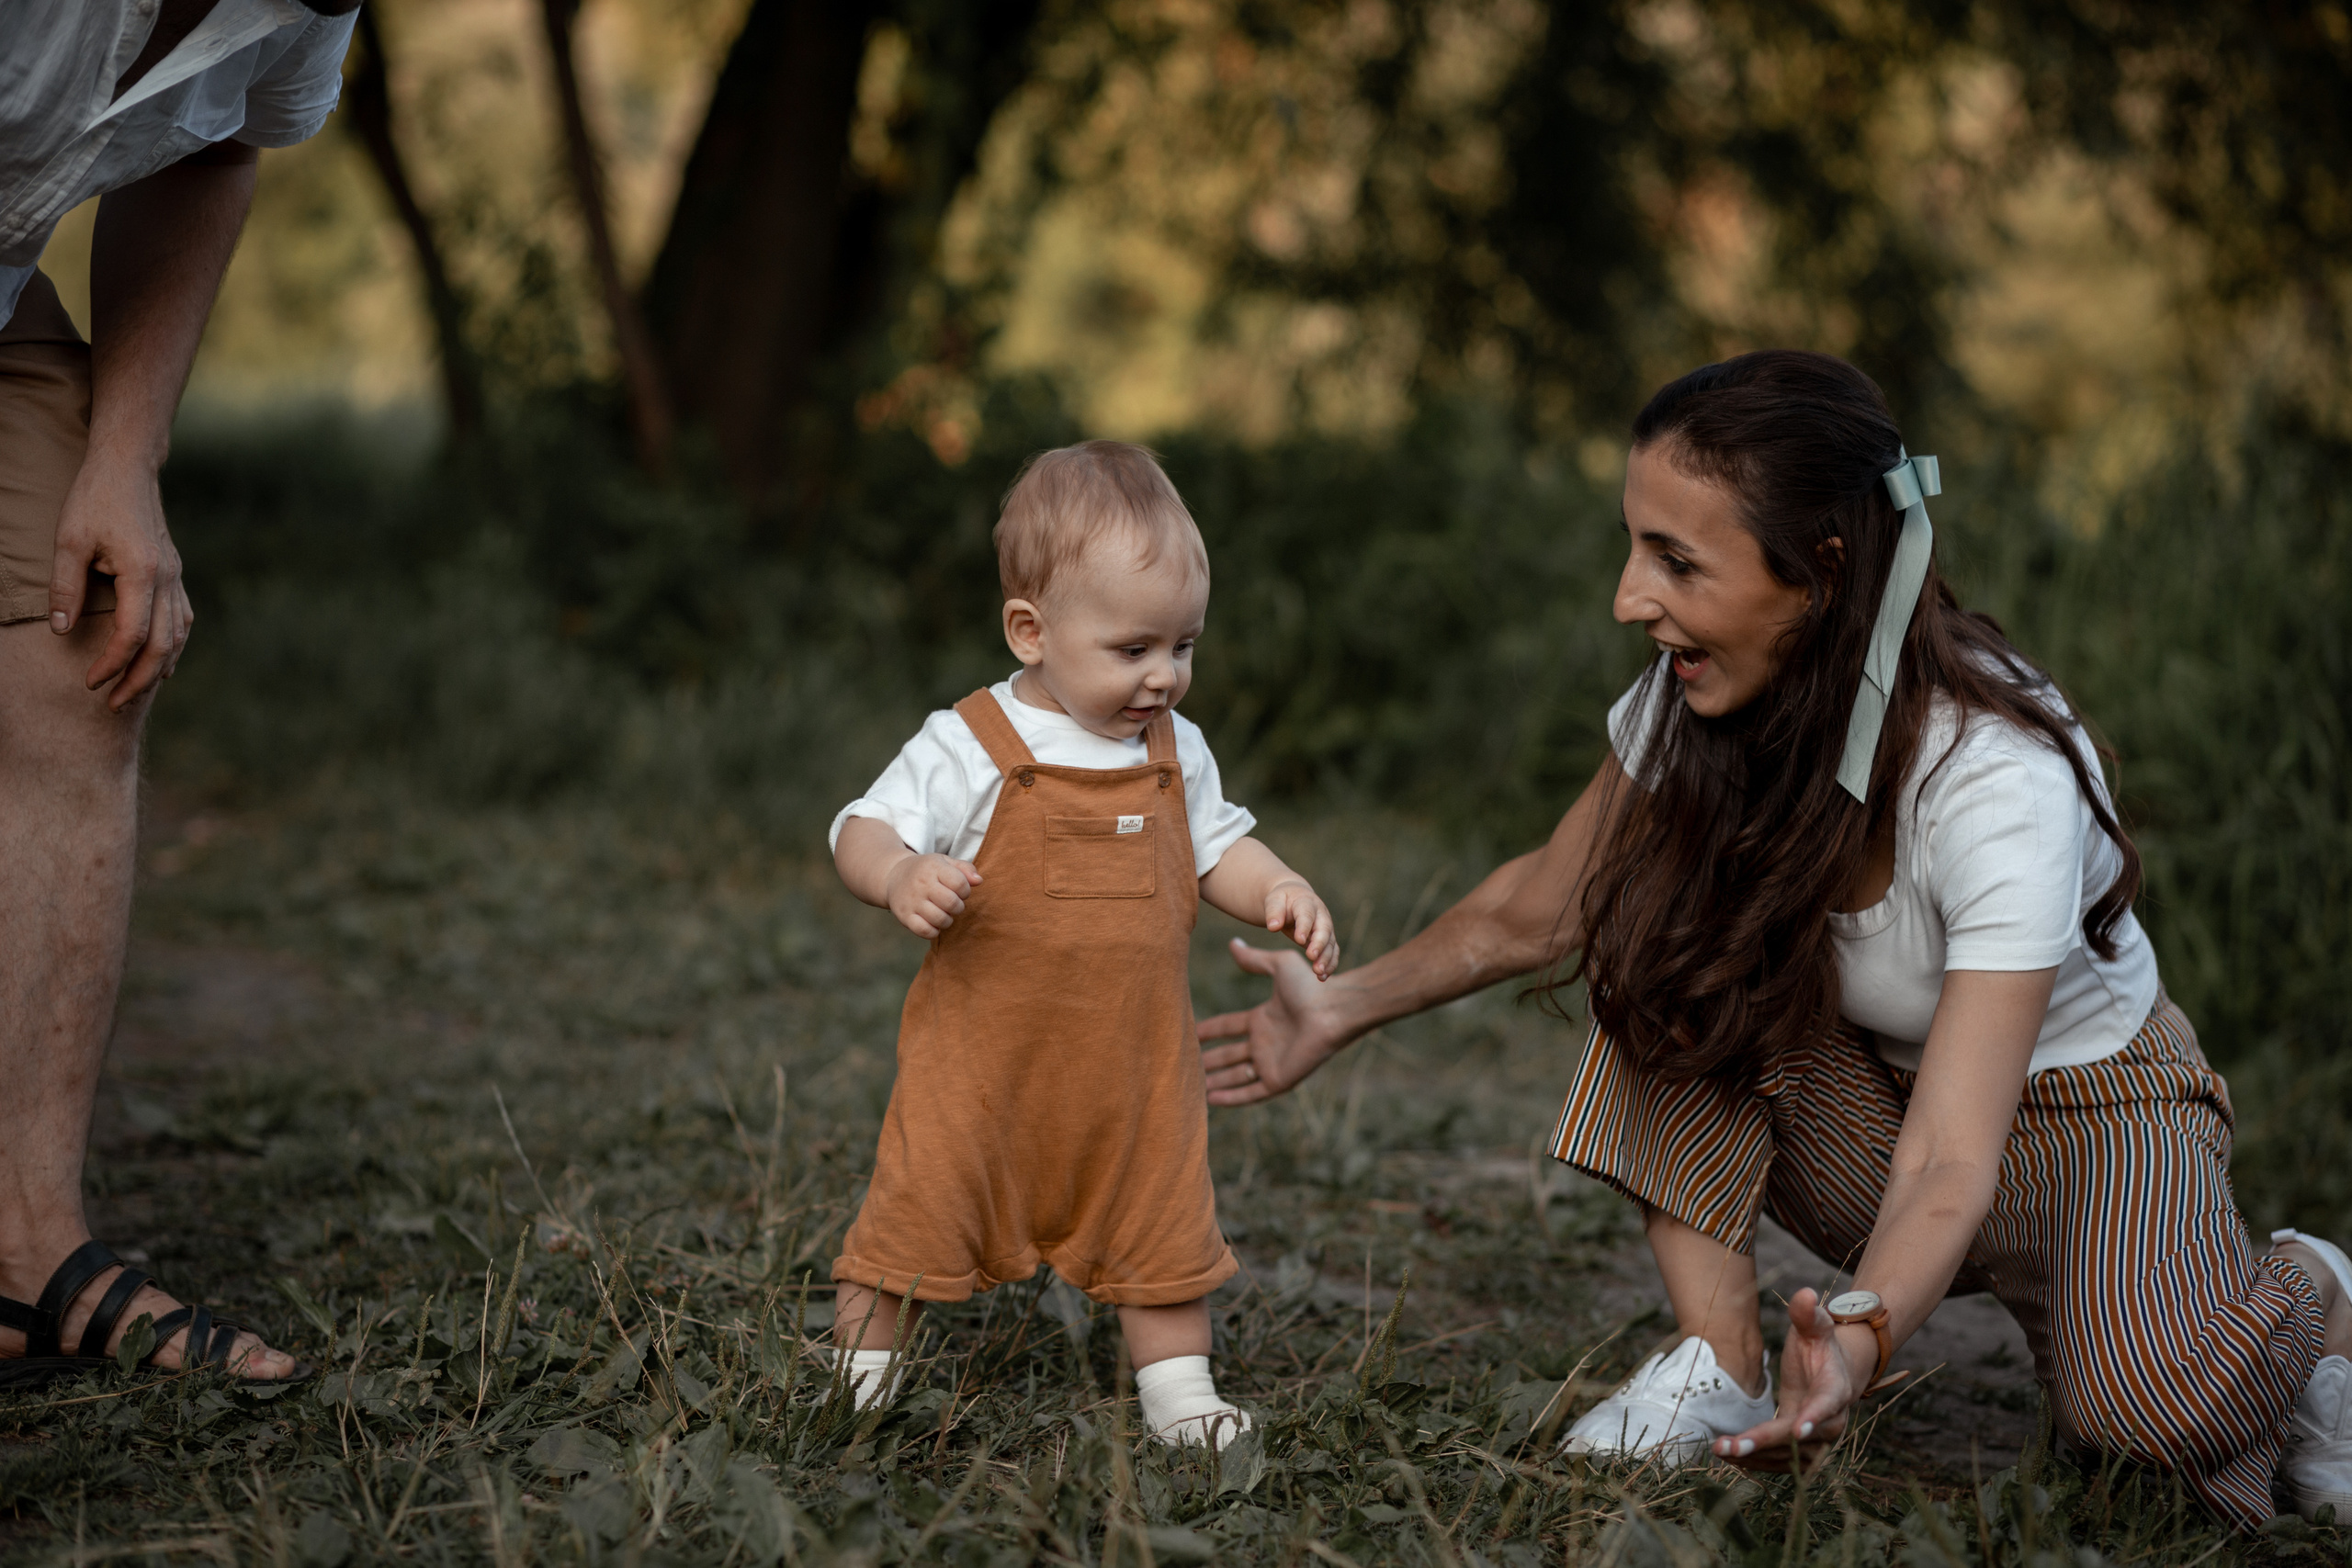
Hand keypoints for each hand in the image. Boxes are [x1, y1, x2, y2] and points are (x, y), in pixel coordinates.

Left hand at [50, 457, 190, 709]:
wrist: (129, 469)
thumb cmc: (95, 500)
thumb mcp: (68, 540)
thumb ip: (65, 587)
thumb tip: (60, 632)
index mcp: (142, 571)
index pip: (132, 633)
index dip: (111, 663)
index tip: (89, 682)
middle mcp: (168, 579)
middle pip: (163, 645)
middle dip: (138, 680)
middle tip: (113, 705)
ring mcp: (176, 577)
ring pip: (178, 637)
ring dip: (157, 669)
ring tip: (134, 692)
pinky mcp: (175, 575)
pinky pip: (182, 622)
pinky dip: (172, 648)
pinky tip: (161, 664)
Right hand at [882, 854, 982, 938]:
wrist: (893, 876)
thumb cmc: (926, 870)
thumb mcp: (944, 862)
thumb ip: (965, 869)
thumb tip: (979, 881)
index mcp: (933, 867)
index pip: (960, 884)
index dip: (965, 891)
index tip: (960, 891)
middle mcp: (921, 884)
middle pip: (951, 903)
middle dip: (958, 907)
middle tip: (953, 904)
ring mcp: (911, 901)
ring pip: (940, 919)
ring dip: (948, 920)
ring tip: (944, 913)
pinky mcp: (904, 916)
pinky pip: (925, 931)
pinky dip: (934, 931)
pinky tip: (933, 923)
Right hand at [1198, 938, 1349, 1104]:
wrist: (1332, 1012)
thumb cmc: (1311, 987)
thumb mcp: (1279, 966)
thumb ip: (1254, 960)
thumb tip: (1233, 943)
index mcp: (1264, 1018)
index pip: (1230, 1026)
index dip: (1212, 1030)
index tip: (1192, 1033)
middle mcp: (1266, 1042)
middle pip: (1230, 1055)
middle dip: (1210, 1060)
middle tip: (1185, 1064)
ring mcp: (1272, 1062)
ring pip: (1237, 1076)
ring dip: (1216, 1081)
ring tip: (1193, 1087)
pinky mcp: (1279, 1080)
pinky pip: (1250, 1092)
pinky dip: (1232, 1097)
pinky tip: (1211, 1100)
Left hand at [1263, 878, 1337, 978]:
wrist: (1294, 897)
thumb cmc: (1282, 900)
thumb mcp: (1274, 901)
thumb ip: (1273, 912)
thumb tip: (1273, 926)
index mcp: (1306, 902)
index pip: (1306, 915)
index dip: (1304, 927)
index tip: (1299, 940)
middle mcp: (1320, 915)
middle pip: (1324, 930)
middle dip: (1319, 944)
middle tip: (1312, 957)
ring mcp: (1326, 928)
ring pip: (1330, 943)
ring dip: (1326, 958)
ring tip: (1319, 973)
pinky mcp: (1327, 939)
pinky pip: (1331, 952)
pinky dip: (1329, 964)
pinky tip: (1322, 977)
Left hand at [1713, 1288, 1861, 1472]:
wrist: (1834, 1373)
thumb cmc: (1820, 1347)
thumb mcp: (1815, 1326)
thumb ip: (1808, 1314)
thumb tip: (1804, 1292)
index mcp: (1836, 1390)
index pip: (1826, 1406)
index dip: (1814, 1417)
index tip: (1797, 1430)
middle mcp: (1831, 1421)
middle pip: (1799, 1440)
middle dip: (1765, 1444)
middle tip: (1730, 1446)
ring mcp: (1818, 1441)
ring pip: (1788, 1458)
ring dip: (1755, 1458)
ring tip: (1720, 1451)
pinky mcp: (1803, 1452)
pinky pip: (1781, 1464)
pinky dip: (1757, 1463)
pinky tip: (1730, 1457)